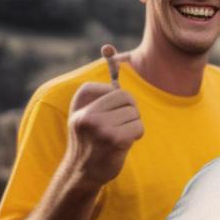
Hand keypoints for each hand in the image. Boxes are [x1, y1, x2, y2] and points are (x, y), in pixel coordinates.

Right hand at [65, 50, 142, 187]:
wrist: (82, 171)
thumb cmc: (92, 137)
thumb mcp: (89, 109)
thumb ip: (102, 85)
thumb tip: (109, 47)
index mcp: (80, 101)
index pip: (114, 88)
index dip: (119, 102)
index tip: (110, 114)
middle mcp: (86, 112)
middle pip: (127, 98)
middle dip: (130, 112)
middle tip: (119, 125)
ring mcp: (99, 126)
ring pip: (135, 114)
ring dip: (133, 125)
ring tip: (117, 136)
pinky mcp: (113, 139)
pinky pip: (139, 127)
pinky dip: (136, 135)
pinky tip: (122, 144)